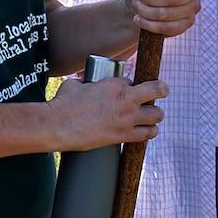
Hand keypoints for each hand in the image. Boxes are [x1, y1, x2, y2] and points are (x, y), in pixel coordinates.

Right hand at [50, 75, 169, 150]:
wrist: (58, 125)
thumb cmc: (64, 103)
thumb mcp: (77, 84)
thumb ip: (88, 84)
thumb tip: (87, 86)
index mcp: (115, 83)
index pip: (135, 81)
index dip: (133, 85)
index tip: (131, 90)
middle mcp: (126, 99)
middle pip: (158, 91)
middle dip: (159, 92)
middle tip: (157, 96)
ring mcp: (127, 119)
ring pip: (157, 115)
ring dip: (156, 115)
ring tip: (152, 116)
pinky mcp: (124, 136)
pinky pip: (147, 134)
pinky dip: (150, 132)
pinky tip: (149, 130)